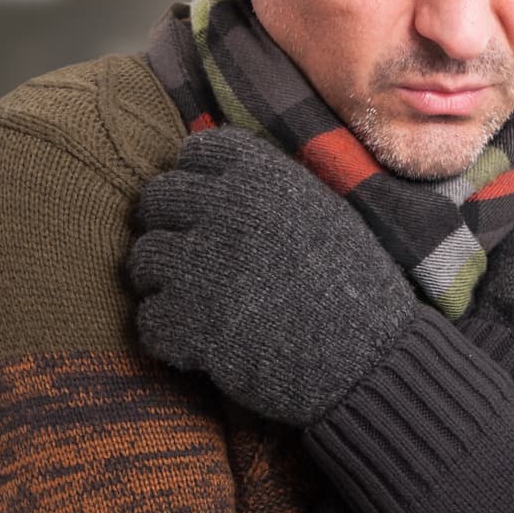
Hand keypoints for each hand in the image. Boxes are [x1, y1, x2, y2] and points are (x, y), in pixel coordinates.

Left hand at [127, 126, 417, 425]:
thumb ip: (269, 191)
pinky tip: (201, 344)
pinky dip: (169, 336)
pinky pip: (147, 321)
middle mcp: (227, 210)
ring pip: (142, 260)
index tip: (205, 208)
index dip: (193, 179)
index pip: (196, 151)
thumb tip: (217, 182)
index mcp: (263, 177)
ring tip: (197, 306)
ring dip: (163, 284)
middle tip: (192, 261)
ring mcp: (204, 267)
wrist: (371, 360)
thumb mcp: (323, 214)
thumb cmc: (356, 288)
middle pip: (155, 200)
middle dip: (168, 229)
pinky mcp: (191, 324)